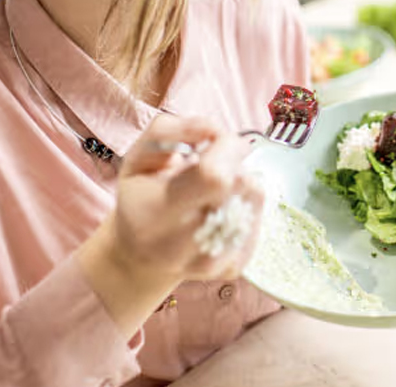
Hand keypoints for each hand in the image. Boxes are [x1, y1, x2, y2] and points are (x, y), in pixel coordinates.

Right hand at [76, 115, 262, 336]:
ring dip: (241, 182)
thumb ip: (170, 131)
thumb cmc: (140, 198)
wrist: (140, 257)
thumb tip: (215, 129)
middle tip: (213, 164)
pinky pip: (259, 219)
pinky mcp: (233, 268)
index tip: (219, 140)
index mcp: (156, 213)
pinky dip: (246, 204)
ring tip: (213, 189)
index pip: (213, 176)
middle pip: (241, 185)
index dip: (227, 147)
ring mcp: (212, 261)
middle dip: (233, 162)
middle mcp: (184, 245)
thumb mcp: (137, 156)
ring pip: (255, 199)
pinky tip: (222, 207)